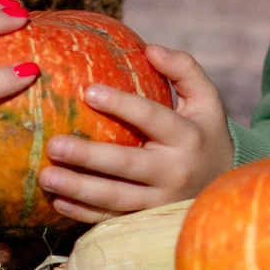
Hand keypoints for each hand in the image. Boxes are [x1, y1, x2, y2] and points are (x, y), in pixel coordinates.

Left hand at [37, 42, 230, 221]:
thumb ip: (184, 69)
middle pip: (127, 164)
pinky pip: (112, 220)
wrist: (223, 188)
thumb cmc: (205, 134)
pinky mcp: (147, 221)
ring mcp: (160, 202)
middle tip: (53, 144)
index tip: (88, 91)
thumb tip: (150, 48)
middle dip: (89, 157)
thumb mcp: (206, 100)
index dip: (122, 104)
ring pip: (115, 198)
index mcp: (188, 137)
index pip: (152, 118)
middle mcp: (175, 172)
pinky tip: (57, 201)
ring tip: (46, 176)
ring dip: (78, 189)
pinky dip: (84, 214)